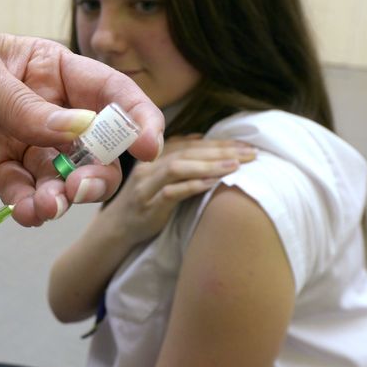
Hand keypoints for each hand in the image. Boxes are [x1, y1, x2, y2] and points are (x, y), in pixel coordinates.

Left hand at [0, 20, 164, 225]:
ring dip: (63, 197)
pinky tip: (27, 212)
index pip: (108, 93)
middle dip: (97, 171)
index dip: (135, 118)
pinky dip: (30, 206)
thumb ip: (24, 105)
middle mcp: (43, 107)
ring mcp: (17, 140)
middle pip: (92, 146)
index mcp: (49, 69)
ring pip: (60, 176)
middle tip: (81, 190)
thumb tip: (80, 132)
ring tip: (46, 207)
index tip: (149, 147)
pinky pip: (22, 192)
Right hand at [100, 136, 256, 246]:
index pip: (190, 144)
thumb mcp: (157, 176)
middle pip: (187, 152)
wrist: (115, 229)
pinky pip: (171, 193)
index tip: (246, 144)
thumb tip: (201, 137)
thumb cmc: (143, 202)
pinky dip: (193, 186)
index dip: (219, 142)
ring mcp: (147, 187)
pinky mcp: (148, 206)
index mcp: (153, 157)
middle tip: (251, 153)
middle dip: (221, 151)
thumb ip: (176, 158)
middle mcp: (149, 167)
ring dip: (210, 165)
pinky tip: (213, 183)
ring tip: (237, 165)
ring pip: (178, 168)